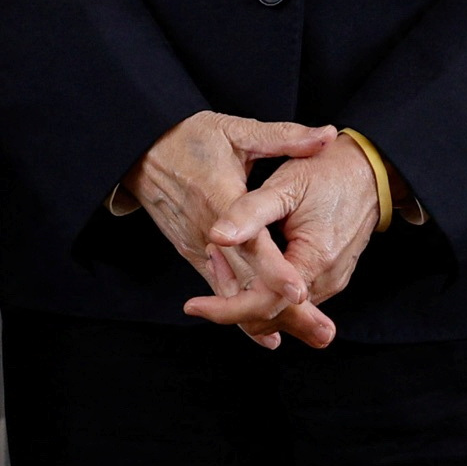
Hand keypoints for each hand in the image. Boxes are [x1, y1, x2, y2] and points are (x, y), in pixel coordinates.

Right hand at [126, 110, 333, 346]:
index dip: (274, 269)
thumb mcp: (236, 130)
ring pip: (233, 294)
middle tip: (322, 332)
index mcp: (219, 200)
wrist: (139, 152)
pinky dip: (245, 311)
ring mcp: (196, 247)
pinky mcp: (192, 254)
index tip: (300, 291)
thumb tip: (327, 136)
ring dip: (270, 317)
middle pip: (246, 281)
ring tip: (310, 335)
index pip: (250, 242)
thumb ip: (284, 137)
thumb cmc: (188, 138)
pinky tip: (271, 332)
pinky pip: (220, 289)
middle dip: (284, 309)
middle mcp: (206, 233)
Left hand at [205, 138, 383, 350]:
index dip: (225, 309)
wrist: (371, 170)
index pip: (264, 304)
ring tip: (221, 255)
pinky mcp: (329, 277)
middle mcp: (327, 280)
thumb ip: (250, 213)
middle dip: (231, 299)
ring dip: (246, 291)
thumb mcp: (285, 186)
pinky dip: (265, 286)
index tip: (193, 305)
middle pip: (270, 314)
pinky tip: (246, 260)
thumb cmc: (329, 172)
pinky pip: (291, 297)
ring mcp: (331, 281)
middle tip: (209, 261)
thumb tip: (217, 235)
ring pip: (279, 309)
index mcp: (315, 259)